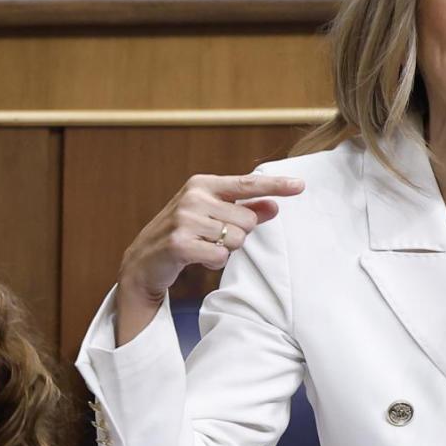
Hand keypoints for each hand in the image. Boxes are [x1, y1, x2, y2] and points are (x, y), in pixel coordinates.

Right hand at [115, 173, 304, 342]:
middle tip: (213, 237)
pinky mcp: (180, 243)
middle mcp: (194, 197)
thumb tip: (274, 206)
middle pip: (248, 220)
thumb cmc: (184, 234)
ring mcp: (185, 219)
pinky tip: (197, 258)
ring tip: (203, 246)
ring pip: (237, 239)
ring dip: (226, 249)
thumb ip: (244, 210)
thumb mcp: (212, 216)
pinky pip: (221, 257)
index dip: (276, 185)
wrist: (144, 260)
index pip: (247, 183)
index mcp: (202, 184)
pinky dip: (215, 262)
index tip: (301, 186)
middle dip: (238, 234)